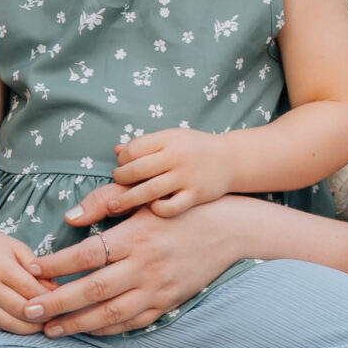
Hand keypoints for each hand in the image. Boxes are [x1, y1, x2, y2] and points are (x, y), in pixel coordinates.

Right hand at [0, 229, 50, 333]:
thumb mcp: (20, 249)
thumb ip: (39, 268)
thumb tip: (58, 290)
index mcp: (0, 267)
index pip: (30, 290)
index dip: (50, 298)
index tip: (63, 299)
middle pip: (20, 310)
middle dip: (42, 316)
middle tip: (58, 315)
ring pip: (8, 324)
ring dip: (29, 328)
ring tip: (44, 323)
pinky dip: (13, 329)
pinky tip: (26, 324)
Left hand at [25, 200, 242, 335]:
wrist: (228, 230)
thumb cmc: (179, 211)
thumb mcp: (144, 200)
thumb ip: (106, 203)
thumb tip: (70, 217)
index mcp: (135, 237)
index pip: (87, 255)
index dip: (57, 265)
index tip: (33, 270)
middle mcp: (145, 266)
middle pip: (93, 289)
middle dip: (57, 303)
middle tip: (28, 311)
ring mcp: (157, 288)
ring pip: (111, 313)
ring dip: (77, 323)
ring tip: (49, 329)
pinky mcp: (167, 303)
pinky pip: (132, 323)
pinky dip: (106, 329)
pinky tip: (85, 330)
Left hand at [104, 128, 234, 217]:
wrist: (231, 159)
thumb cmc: (196, 148)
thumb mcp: (172, 138)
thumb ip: (146, 144)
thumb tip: (117, 151)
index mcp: (168, 139)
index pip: (133, 149)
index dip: (122, 160)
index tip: (122, 166)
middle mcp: (176, 156)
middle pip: (136, 170)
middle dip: (120, 179)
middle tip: (118, 184)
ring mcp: (186, 177)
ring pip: (147, 191)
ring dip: (126, 199)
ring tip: (116, 205)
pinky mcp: (195, 195)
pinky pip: (168, 208)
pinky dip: (155, 209)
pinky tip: (151, 207)